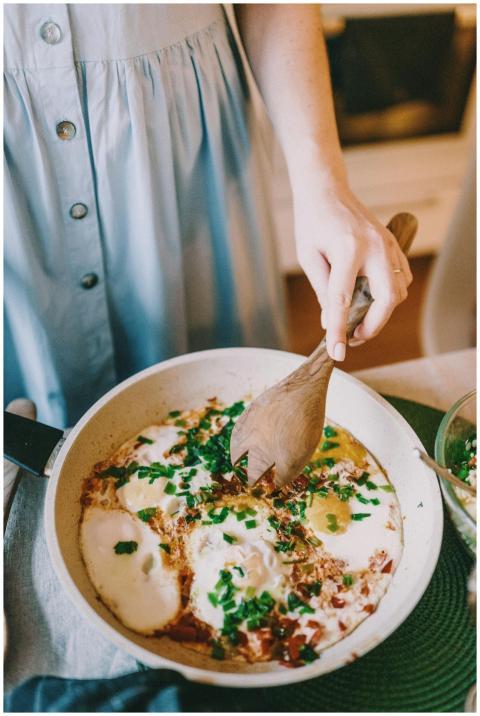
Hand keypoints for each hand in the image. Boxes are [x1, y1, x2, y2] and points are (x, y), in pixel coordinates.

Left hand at [293, 180, 412, 360]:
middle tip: (353, 337)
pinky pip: (402, 277)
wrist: (327, 189)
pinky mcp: (393, 244)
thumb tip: (330, 322)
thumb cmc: (312, 221)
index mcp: (348, 249)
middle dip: (373, 325)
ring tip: (359, 319)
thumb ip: (322, 291)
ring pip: (399, 290)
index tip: (337, 353)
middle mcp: (375, 247)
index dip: (338, 330)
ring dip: (382, 311)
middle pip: (387, 299)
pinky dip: (390, 295)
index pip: (343, 300)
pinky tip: (371, 299)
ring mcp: (388, 244)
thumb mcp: (309, 257)